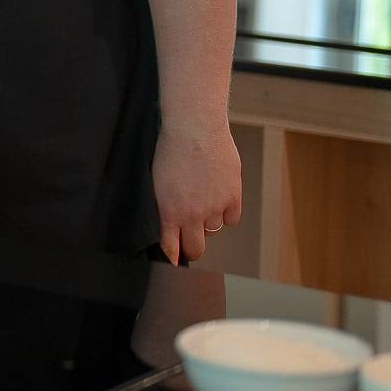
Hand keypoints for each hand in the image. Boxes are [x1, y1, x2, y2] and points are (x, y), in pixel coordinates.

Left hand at [153, 122, 241, 264]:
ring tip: (201, 201)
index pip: (171, 247)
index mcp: (169, 211)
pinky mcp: (233, 196)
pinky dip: (226, 213)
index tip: (172, 262)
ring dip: (207, 222)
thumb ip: (165, 204)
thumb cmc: (170, 148)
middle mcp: (193, 214)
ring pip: (213, 230)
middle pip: (196, 248)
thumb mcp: (157, 180)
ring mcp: (215, 207)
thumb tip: (169, 220)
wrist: (194, 127)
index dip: (172, 257)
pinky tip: (219, 199)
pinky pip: (231, 219)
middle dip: (192, 248)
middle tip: (190, 243)